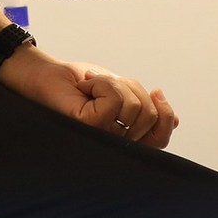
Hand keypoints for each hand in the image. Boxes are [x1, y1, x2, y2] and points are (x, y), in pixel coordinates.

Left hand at [0, 50, 178, 149]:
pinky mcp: (88, 127)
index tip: (155, 92)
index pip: (160, 138)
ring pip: (135, 106)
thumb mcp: (119, 91)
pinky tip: (85, 86)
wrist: (42, 73)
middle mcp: (113, 144)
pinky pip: (115, 100)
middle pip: (150, 116)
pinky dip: (103, 82)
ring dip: (114, 83)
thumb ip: (143, 107)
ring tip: (92, 86)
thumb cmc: (76, 83)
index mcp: (123, 138)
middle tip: (105, 85)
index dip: (165, 114)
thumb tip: (175, 120)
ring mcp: (100, 138)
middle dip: (133, 89)